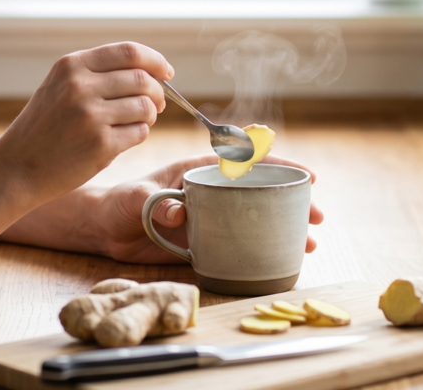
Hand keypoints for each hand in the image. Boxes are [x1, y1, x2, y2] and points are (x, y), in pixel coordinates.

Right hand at [0, 43, 171, 204]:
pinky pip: (140, 133)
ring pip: (145, 107)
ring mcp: (90, 116)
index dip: (155, 60)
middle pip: (143, 79)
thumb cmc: (44, 128)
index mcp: (71, 66)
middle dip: (157, 92)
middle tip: (156, 105)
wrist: (16, 167)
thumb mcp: (58, 86)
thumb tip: (150, 71)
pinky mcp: (100, 145)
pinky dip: (139, 135)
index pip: (129, 51)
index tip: (166, 72)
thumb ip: (96, 73)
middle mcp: (80, 87)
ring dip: (149, 116)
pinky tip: (122, 139)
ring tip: (136, 123)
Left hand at [93, 155, 324, 263]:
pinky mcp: (207, 240)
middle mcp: (212, 191)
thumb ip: (155, 203)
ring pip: (257, 217)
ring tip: (310, 243)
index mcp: (199, 171)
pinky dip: (263, 248)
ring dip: (285, 227)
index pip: (246, 161)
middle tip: (318, 216)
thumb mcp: (136, 199)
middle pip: (261, 191)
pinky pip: (241, 242)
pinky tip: (283, 260)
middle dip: (294, 201)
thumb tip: (178, 214)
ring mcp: (213, 216)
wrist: (105, 228)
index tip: (307, 175)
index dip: (279, 165)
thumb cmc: (119, 202)